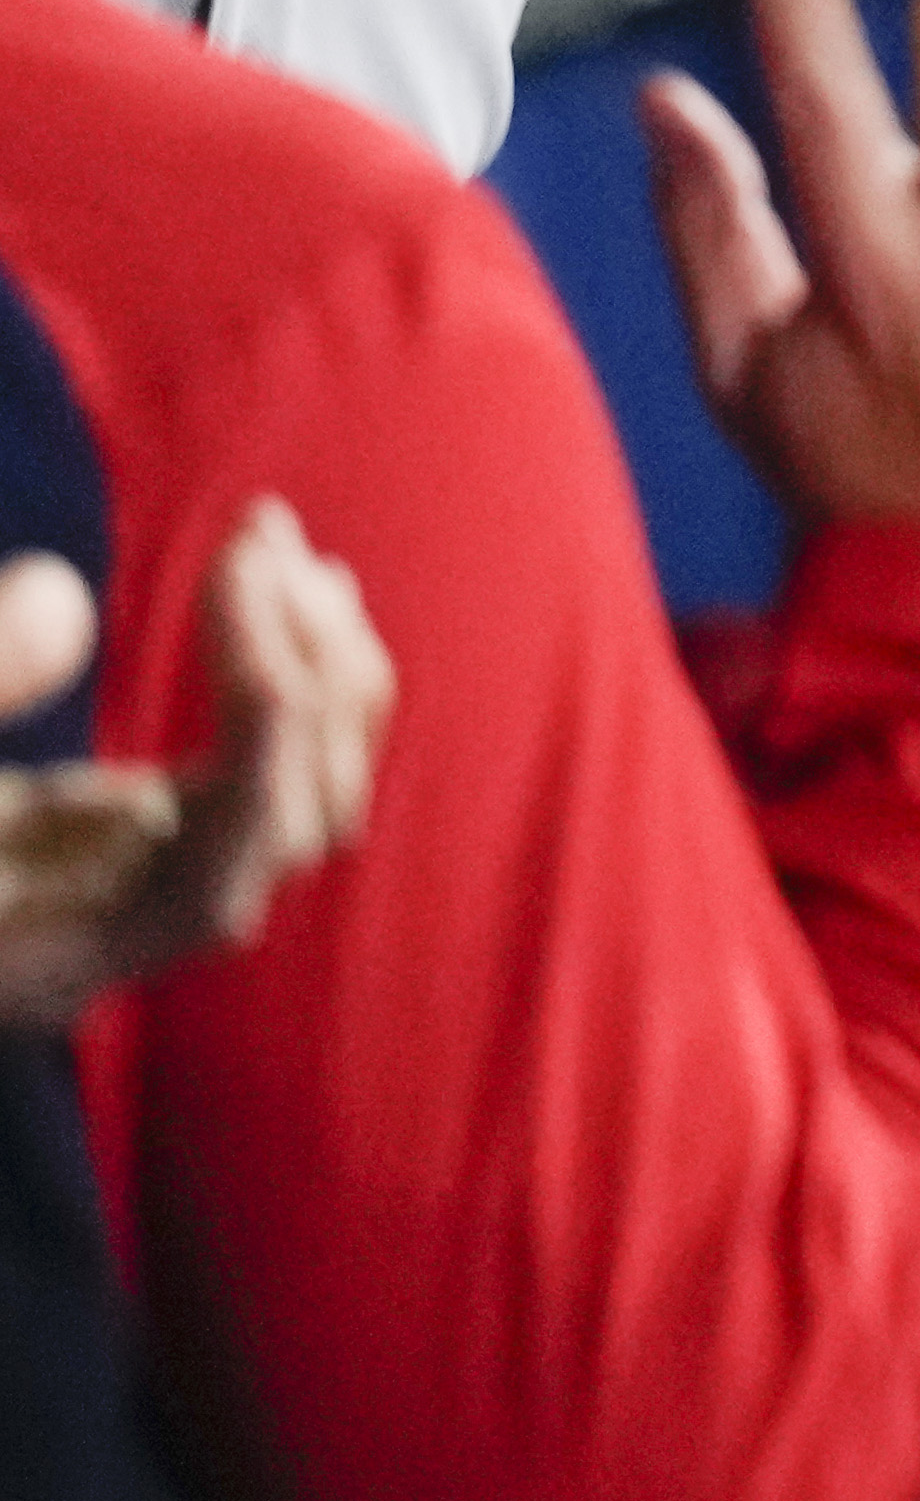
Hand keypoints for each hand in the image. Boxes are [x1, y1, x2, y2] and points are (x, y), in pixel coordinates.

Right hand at [0, 502, 391, 1030]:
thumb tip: (64, 597)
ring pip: (295, 800)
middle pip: (288, 833)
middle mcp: (99, 944)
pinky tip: (257, 578)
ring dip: (304, 664)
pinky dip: (271, 678)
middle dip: (299, 671)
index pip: (217, 888)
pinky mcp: (109, 837)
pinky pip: (249, 773)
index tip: (236, 582)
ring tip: (271, 541)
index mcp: (35, 968)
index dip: (263, 741)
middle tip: (259, 532)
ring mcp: (116, 893)